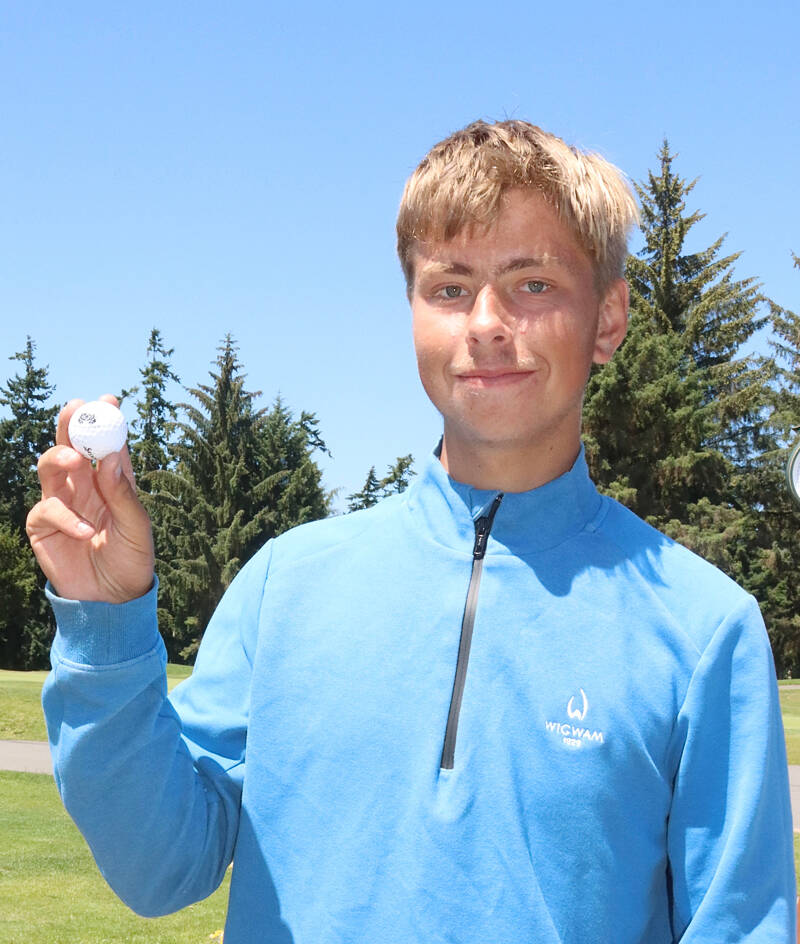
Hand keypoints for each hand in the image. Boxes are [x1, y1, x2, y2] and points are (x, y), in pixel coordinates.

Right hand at [26, 395, 154, 602]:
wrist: (113, 599)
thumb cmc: (131, 559)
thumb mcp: (137, 527)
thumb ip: (124, 494)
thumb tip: (114, 457)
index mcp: (113, 481)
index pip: (108, 443)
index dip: (107, 419)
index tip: (109, 399)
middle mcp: (84, 486)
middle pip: (71, 445)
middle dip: (70, 424)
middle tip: (75, 408)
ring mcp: (61, 503)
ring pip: (49, 466)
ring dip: (60, 457)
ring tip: (76, 461)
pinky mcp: (43, 526)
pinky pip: (46, 509)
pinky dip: (66, 517)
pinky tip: (86, 532)